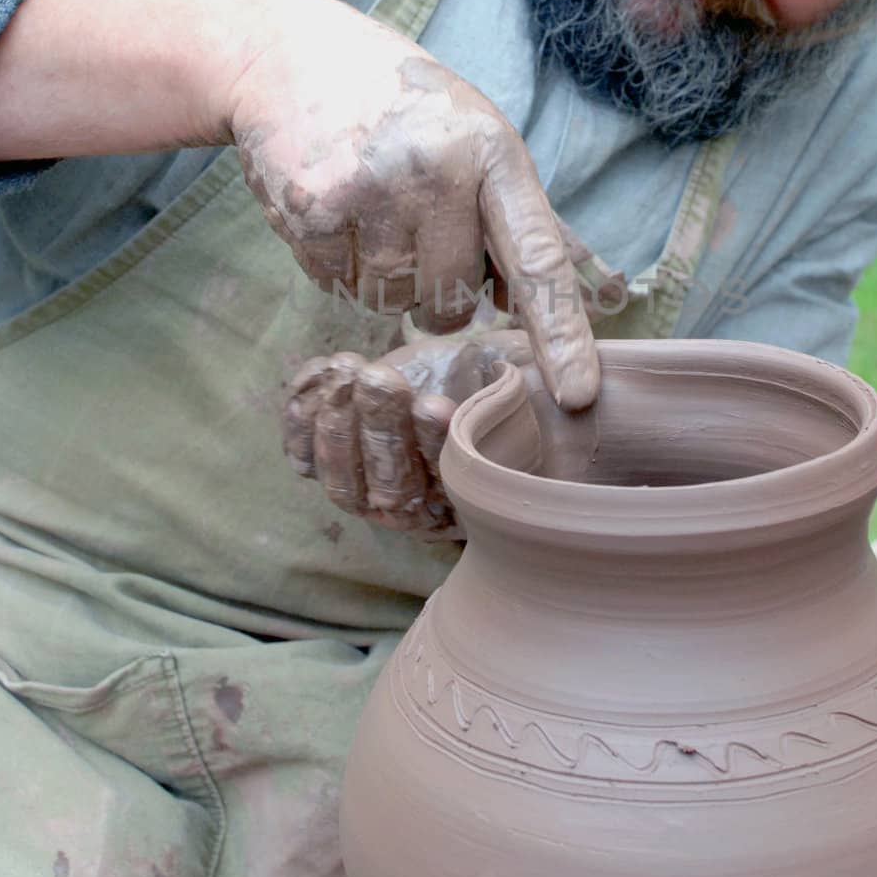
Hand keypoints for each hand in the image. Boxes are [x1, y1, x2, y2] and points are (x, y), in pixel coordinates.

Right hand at [228, 0, 598, 410]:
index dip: (561, 333)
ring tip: (368, 207)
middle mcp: (438, 170)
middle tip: (412, 226)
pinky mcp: (313, 207)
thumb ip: (529, 221)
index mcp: (494, 153)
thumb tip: (592, 296)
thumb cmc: (404, 107)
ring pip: (391, 300)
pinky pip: (337, 286)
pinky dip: (334, 264)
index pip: (537, 259)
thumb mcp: (479, 138)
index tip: (578, 393)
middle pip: (452, 300)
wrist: (291, 54)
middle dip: (435, 287)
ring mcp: (372, 188)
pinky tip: (332, 208)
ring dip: (381, 276)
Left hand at [283, 328, 532, 534]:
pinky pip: (302, 456)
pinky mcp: (329, 460)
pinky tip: (326, 370)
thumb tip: (574, 394)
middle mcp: (416, 508)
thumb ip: (531, 387)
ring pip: (340, 482)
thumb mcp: (522, 375)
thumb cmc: (497, 379)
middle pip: (389, 489)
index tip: (438, 405)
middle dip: (382, 431)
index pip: (448, 482)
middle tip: (382, 379)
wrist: (456, 374)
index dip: (438, 448)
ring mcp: (368, 489)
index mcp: (467, 497)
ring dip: (338, 424)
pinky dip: (303, 414)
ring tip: (351, 369)